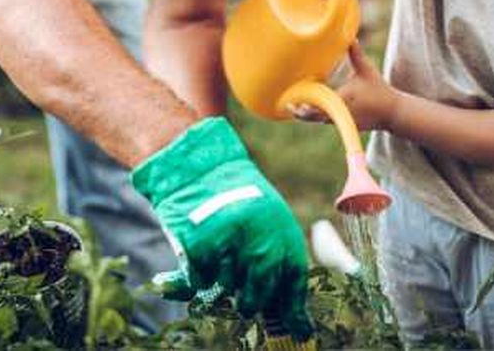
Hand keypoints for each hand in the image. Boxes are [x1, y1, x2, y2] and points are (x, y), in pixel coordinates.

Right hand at [131, 117, 312, 339]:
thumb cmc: (233, 198)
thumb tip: (297, 323)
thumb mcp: (265, 222)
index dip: (292, 308)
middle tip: (242, 297)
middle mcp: (260, 240)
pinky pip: (200, 282)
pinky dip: (197, 276)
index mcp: (282, 231)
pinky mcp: (201, 246)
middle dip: (249, 301)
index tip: (294, 326)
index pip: (293, 283)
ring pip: (227, 289)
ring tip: (217, 260)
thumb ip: (276, 262)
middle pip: (258, 295)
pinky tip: (199, 255)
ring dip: (221, 283)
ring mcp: (230, 244)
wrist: (196, 167)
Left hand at [288, 42, 396, 130]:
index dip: (303, 106)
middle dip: (300, 113)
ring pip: (319, 120)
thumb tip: (350, 36)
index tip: (291, 102)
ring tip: (293, 107)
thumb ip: (356, 53)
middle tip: (288, 106)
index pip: (318, 106)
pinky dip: (318, 116)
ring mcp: (343, 121)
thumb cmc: (379, 89)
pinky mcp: (346, 125)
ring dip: (307, 115)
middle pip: (313, 117)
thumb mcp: (366, 69)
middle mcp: (340, 113)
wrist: (393, 112)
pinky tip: (310, 110)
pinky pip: (327, 121)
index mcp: (342, 99)